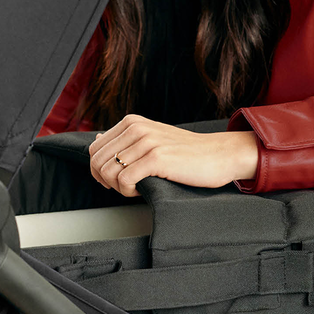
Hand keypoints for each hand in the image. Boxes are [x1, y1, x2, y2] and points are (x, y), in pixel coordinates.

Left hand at [88, 114, 259, 196]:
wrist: (219, 155)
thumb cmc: (186, 152)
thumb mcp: (151, 138)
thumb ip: (124, 139)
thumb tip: (96, 140)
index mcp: (132, 122)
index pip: (94, 149)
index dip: (99, 170)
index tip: (115, 180)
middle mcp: (136, 128)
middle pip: (97, 162)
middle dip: (107, 181)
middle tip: (127, 187)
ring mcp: (146, 142)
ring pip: (108, 172)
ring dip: (119, 188)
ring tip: (137, 187)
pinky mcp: (156, 158)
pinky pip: (124, 180)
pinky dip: (129, 192)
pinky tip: (143, 190)